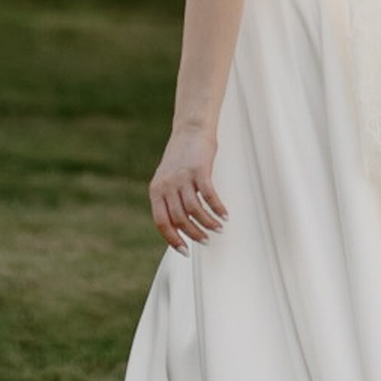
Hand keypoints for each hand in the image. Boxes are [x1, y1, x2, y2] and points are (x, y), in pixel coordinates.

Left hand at [150, 121, 225, 251]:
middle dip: (194, 234)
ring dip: (208, 223)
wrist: (190, 129)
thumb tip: (179, 227)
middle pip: (180, 219)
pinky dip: (218, 208)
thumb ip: (169, 199)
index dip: (173, 239)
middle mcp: (167, 185)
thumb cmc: (181, 157)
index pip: (162, 222)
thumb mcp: (167, 179)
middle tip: (206, 240)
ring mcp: (183, 177)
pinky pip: (209, 196)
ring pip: (195, 210)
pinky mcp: (199, 170)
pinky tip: (224, 214)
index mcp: (156, 190)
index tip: (185, 251)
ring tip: (218, 227)